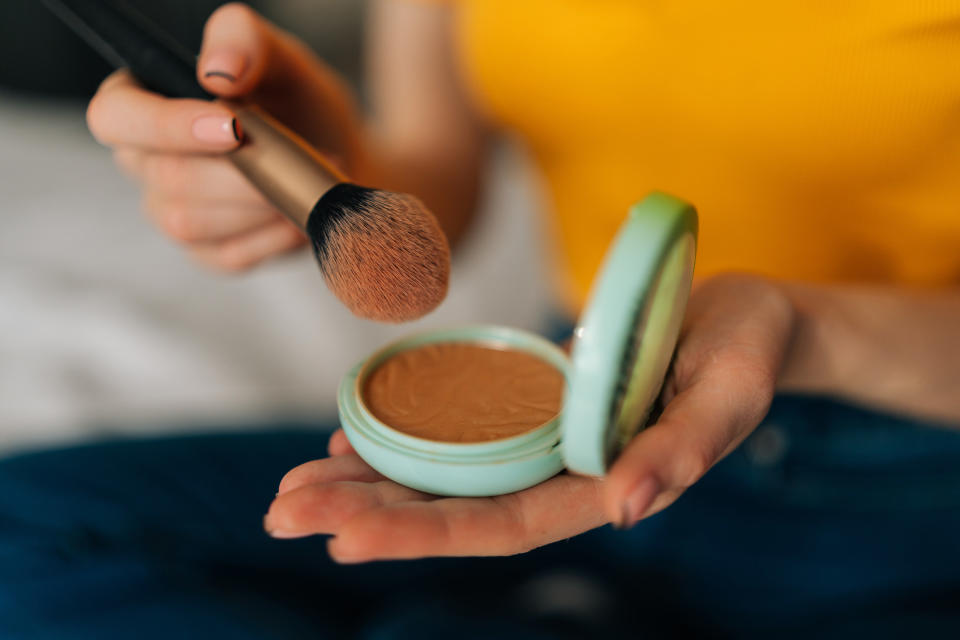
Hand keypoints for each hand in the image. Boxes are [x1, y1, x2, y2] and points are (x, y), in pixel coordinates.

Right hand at [86, 3, 362, 270]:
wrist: (335, 158)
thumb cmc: (298, 104)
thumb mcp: (282, 60)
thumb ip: (246, 43)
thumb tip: (217, 71)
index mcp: (141, 101)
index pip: (116, 117)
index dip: (166, 126)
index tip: (232, 127)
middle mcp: (143, 161)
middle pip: (165, 176)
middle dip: (240, 171)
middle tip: (295, 156)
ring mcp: (170, 211)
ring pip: (191, 222)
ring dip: (258, 204)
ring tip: (304, 181)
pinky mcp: (206, 252)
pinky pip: (226, 256)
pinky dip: (272, 237)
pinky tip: (297, 213)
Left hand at [265, 274, 795, 561]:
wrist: (746, 318)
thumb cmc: (748, 351)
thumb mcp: (730, 392)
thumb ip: (684, 449)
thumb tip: (627, 507)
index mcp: (603, 483)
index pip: (502, 525)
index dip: (424, 535)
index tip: (344, 539)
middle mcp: (563, 473)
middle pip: (454, 507)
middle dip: (368, 514)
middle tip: (281, 515)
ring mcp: (543, 441)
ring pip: (445, 474)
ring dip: (369, 483)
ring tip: (292, 489)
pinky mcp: (533, 404)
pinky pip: (459, 430)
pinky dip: (403, 437)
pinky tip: (349, 441)